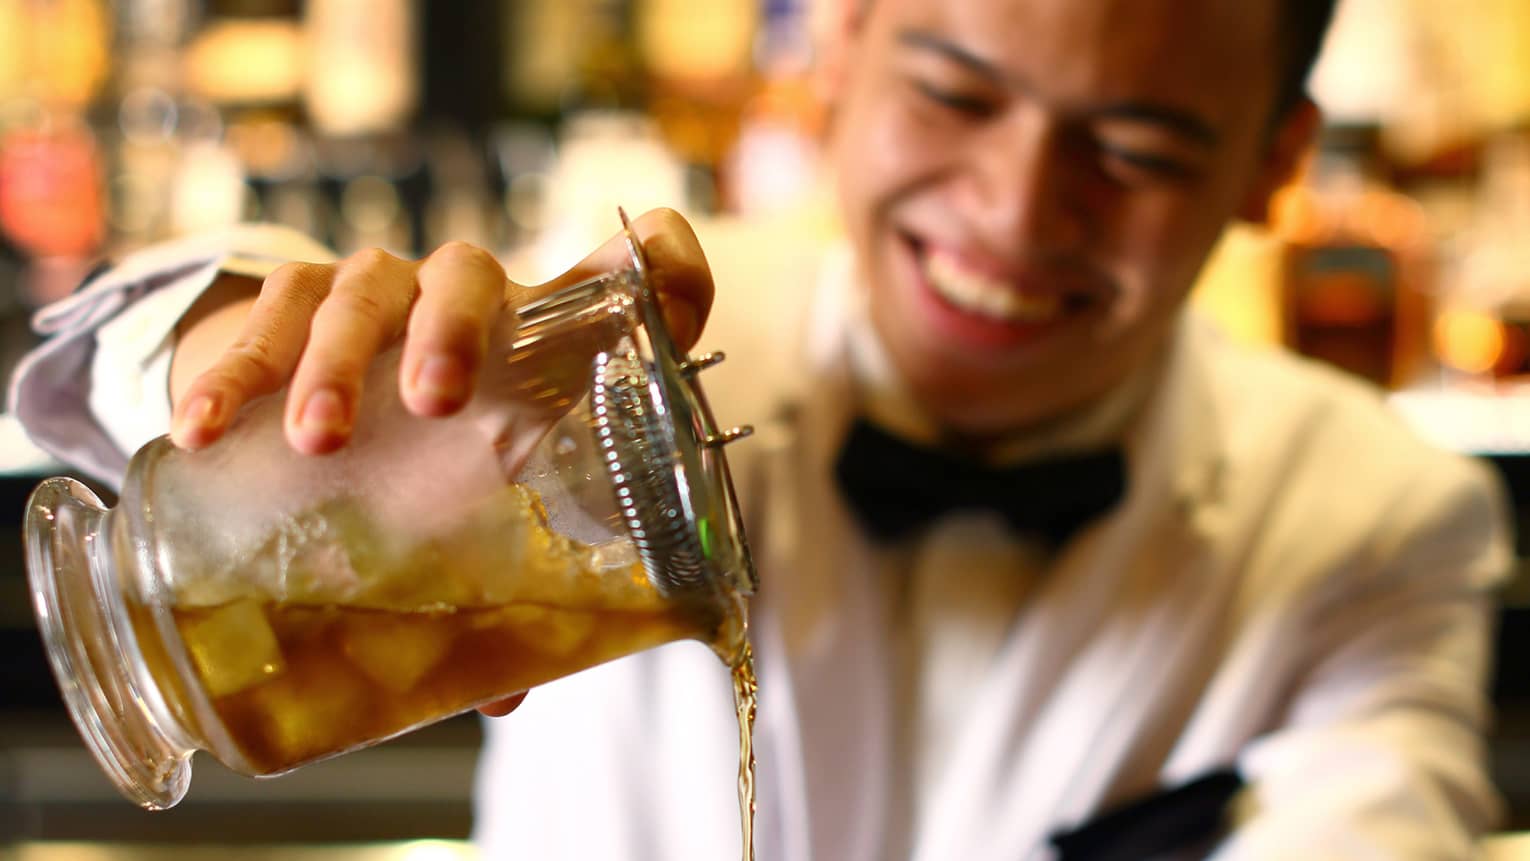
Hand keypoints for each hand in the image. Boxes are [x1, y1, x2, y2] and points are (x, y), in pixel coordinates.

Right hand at [167, 209, 714, 717]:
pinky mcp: (296, 294)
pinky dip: (235, 371)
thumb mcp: (472, 502)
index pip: (630, 272)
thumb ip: (498, 582)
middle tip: (434, 401)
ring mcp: (378, 287)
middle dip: (454, 331)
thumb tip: (503, 695)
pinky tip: (203, 429)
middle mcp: (467, 296)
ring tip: (318, 441)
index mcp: (542, 339)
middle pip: (471, 274)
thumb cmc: (430, 455)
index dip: (662, 267)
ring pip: (364, 291)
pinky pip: (267, 313)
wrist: (314, 397)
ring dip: (337, 362)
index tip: (661, 269)